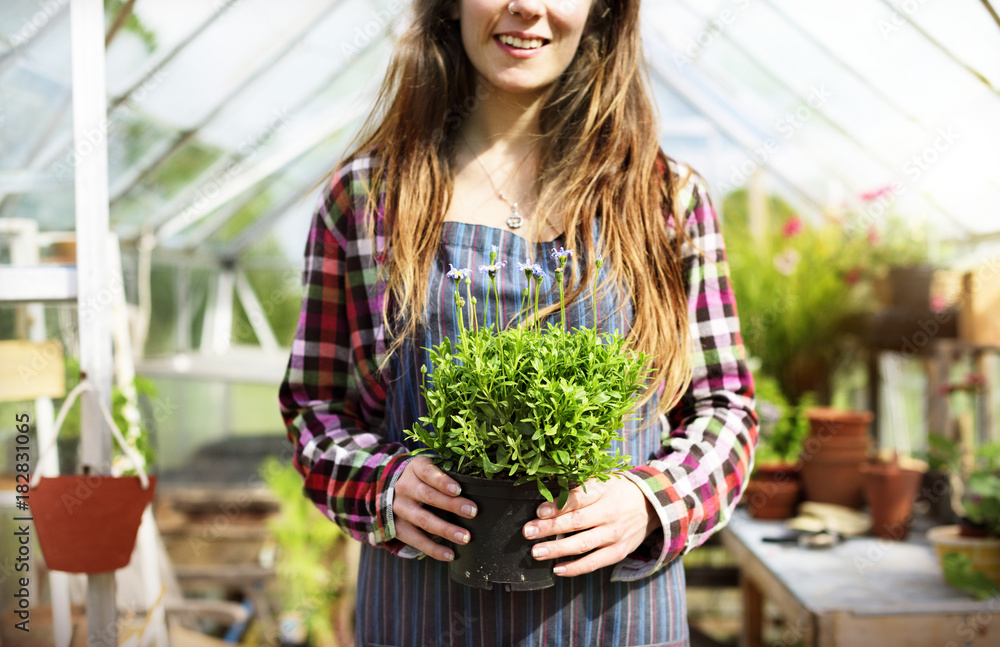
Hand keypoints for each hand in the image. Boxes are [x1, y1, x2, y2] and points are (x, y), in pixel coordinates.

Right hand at [392, 456, 477, 561]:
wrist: (387, 489)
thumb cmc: (421, 478)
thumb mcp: (428, 467)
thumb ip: (446, 473)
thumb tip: (477, 485)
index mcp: (415, 468)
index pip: (428, 472)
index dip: (442, 481)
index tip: (458, 489)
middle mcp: (404, 487)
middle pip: (428, 496)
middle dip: (451, 505)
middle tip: (472, 512)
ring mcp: (399, 508)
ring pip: (423, 520)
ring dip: (446, 529)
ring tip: (465, 537)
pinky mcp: (398, 527)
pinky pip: (416, 540)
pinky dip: (434, 549)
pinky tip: (450, 554)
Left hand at [522, 475, 657, 576]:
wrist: (651, 506)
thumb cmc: (617, 491)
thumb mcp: (601, 481)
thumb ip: (577, 488)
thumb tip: (547, 496)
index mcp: (603, 492)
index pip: (578, 499)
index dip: (557, 506)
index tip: (539, 511)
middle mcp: (609, 514)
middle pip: (576, 522)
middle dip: (549, 528)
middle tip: (528, 532)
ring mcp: (614, 534)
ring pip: (582, 544)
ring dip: (557, 549)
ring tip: (537, 552)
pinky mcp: (618, 552)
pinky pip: (594, 563)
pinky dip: (575, 568)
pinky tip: (557, 569)